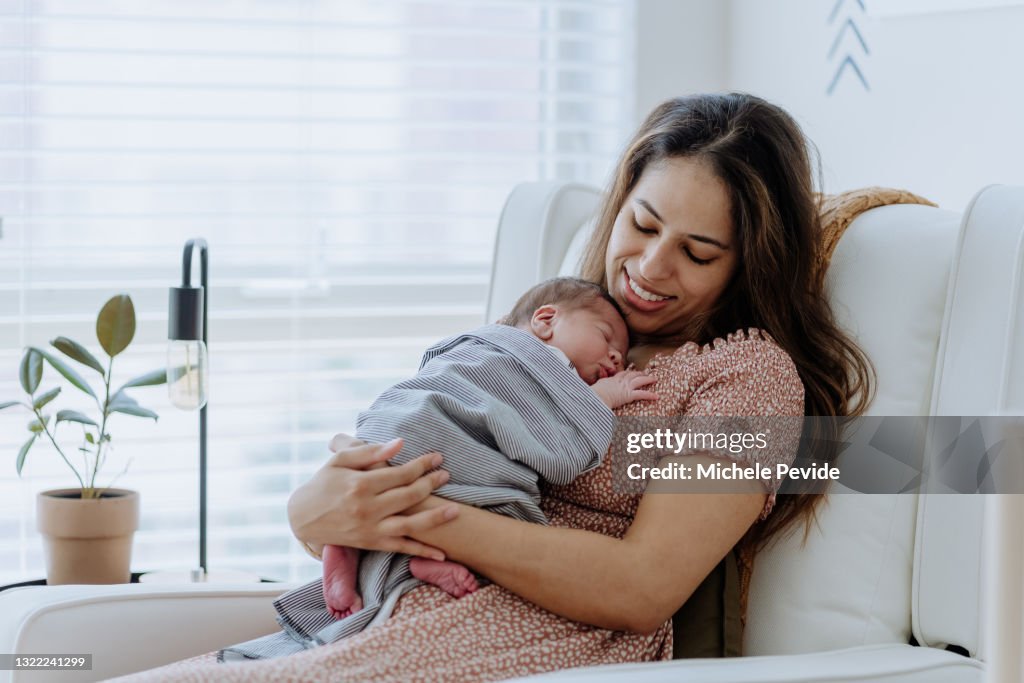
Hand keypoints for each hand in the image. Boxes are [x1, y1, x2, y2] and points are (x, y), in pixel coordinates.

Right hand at [287, 436, 458, 559]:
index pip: (400, 474)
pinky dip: (422, 552)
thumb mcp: (340, 461)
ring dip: (435, 518)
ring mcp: (371, 528)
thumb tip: (400, 443)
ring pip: (410, 525)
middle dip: (431, 484)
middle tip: (446, 474)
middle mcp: (368, 508)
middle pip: (409, 495)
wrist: (302, 518)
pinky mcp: (371, 543)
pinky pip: (401, 548)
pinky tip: (441, 554)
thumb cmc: (323, 484)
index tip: (437, 458)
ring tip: (456, 510)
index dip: (422, 465)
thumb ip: (370, 452)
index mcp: (360, 484)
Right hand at [592, 370, 657, 408]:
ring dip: (648, 379)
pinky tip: (656, 396)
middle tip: (645, 373)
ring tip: (654, 379)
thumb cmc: (595, 393)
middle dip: (640, 373)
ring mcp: (626, 387)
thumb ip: (600, 384)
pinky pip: (642, 394)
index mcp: (613, 379)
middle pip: (632, 374)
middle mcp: (621, 381)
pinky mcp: (629, 395)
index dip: (628, 373)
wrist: (597, 396)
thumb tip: (595, 387)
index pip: (622, 374)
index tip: (631, 372)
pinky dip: (650, 395)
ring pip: (639, 380)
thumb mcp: (596, 385)